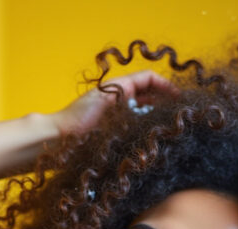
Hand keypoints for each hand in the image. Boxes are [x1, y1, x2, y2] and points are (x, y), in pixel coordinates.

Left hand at [49, 70, 177, 135]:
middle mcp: (118, 98)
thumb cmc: (78, 121)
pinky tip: (152, 136)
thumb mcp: (106, 102)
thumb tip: (156, 99)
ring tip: (170, 124)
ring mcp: (117, 114)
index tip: (179, 98)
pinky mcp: (114, 130)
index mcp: (117, 87)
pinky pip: (137, 124)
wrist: (57, 141)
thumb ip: (129, 94)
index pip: (149, 77)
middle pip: (149, 92)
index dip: (166, 85)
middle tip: (179, 112)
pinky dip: (147, 126)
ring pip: (145, 109)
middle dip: (165, 99)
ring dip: (157, 113)